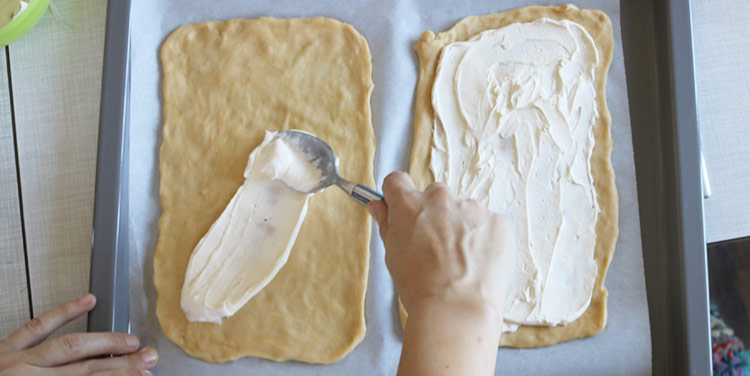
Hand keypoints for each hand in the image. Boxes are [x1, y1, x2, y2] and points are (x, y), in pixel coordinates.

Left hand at [0, 294, 156, 375]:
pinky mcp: (4, 349)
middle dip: (123, 366)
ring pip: (71, 347)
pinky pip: (38, 326)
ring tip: (130, 342)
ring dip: (105, 343)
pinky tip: (87, 300)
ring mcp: (16, 362)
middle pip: (87, 372)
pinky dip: (65, 311)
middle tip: (148, 362)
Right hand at [367, 172, 515, 375]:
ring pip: (464, 210)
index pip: (397, 182)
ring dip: (462, 227)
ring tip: (461, 262)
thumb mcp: (393, 255)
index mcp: (409, 204)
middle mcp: (441, 198)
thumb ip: (387, 224)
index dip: (398, 197)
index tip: (403, 211)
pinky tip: (478, 264)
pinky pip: (488, 224)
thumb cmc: (420, 287)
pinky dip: (484, 239)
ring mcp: (473, 208)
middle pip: (435, 196)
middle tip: (436, 247)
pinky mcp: (498, 222)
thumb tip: (378, 206)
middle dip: (435, 215)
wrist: (456, 309)